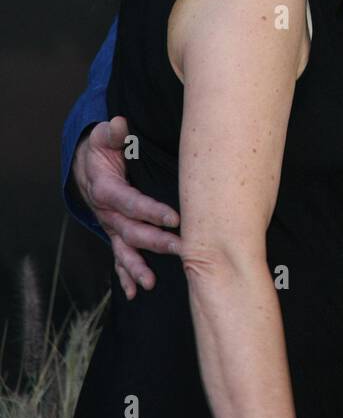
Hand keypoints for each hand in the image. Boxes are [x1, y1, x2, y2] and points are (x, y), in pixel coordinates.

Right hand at [74, 116, 181, 299]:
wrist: (85, 167)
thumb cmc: (101, 150)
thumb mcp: (102, 137)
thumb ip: (111, 132)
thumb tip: (119, 124)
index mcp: (106, 189)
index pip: (131, 203)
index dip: (152, 211)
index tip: (175, 218)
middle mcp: (107, 213)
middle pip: (132, 231)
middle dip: (156, 242)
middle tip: (182, 249)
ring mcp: (110, 227)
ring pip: (124, 249)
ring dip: (137, 267)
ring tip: (150, 282)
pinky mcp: (114, 234)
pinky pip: (117, 257)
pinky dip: (124, 275)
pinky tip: (133, 293)